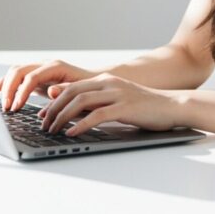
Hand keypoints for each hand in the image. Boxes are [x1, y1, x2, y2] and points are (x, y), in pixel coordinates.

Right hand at [0, 59, 97, 111]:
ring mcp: (39, 69)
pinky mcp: (36, 77)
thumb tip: (50, 91)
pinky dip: (6, 82)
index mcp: (55, 67)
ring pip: (15, 71)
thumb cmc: (88, 89)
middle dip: (9, 89)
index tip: (16, 107)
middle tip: (7, 108)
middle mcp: (45, 65)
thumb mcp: (81, 91)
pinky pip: (17, 76)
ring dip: (6, 86)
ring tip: (3, 104)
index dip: (21, 92)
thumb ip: (65, 90)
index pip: (31, 76)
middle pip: (19, 70)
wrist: (94, 83)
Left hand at [40, 73, 182, 135]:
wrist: (172, 106)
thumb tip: (74, 111)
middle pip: (71, 93)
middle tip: (43, 124)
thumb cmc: (145, 107)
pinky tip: (72, 133)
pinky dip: (81, 124)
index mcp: (105, 80)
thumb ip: (97, 102)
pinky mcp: (125, 107)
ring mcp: (117, 94)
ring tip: (53, 130)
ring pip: (80, 102)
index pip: (71, 87)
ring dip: (62, 117)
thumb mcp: (117, 101)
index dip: (53, 100)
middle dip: (53, 109)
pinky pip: (97, 115)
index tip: (42, 114)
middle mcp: (108, 83)